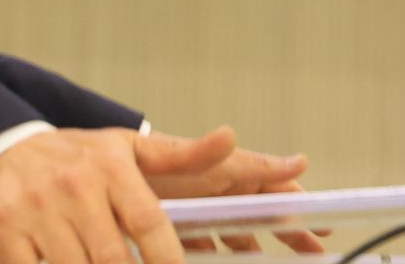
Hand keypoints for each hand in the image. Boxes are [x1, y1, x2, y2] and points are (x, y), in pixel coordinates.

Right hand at [0, 127, 181, 263]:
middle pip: (113, 258)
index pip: (149, 221)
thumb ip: (182, 156)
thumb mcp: (126, 149)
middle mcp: (75, 185)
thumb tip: (231, 138)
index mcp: (110, 165)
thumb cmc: (73, 158)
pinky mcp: (3, 229)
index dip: (167, 259)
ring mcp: (37, 209)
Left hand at [137, 126, 324, 254]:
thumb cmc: (127, 159)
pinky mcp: (175, 231)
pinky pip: (210, 247)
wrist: (80, 179)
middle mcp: (211, 189)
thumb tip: (271, 150)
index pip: (268, 181)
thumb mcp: (173, 157)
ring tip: (285, 261)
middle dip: (289, 230)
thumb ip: (212, 156)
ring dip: (259, 249)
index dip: (296, 199)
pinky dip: (225, 257)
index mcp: (218, 169)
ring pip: (239, 234)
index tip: (324, 218)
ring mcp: (195, 211)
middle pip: (260, 212)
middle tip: (315, 248)